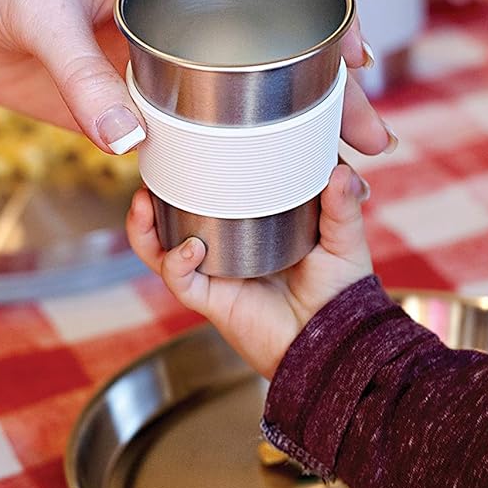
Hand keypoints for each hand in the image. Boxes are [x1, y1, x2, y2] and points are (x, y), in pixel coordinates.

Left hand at [0, 0, 391, 156]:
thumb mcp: (39, 15)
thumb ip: (84, 73)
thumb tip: (129, 141)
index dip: (328, 15)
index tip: (360, 61)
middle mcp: (178, 16)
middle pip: (274, 55)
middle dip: (329, 98)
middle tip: (371, 143)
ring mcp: (155, 64)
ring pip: (238, 102)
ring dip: (285, 138)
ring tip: (333, 175)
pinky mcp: (123, 104)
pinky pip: (183, 136)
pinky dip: (218, 163)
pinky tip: (250, 193)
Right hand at [126, 162, 373, 377]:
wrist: (336, 344)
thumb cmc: (341, 294)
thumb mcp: (344, 240)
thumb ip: (342, 206)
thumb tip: (339, 172)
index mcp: (255, 228)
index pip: (217, 194)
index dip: (198, 171)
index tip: (192, 142)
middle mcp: (228, 250)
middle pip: (176, 218)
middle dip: (156, 194)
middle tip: (154, 166)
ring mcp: (216, 275)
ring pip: (163, 249)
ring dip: (146, 226)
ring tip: (143, 201)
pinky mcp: (213, 301)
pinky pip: (180, 281)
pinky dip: (176, 262)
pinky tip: (188, 248)